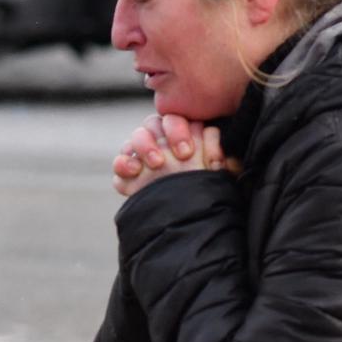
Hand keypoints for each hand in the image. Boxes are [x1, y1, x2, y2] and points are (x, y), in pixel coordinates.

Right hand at [111, 113, 230, 197]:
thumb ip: (219, 157)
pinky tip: (135, 171)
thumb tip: (221, 156)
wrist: (188, 221)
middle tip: (182, 155)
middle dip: (167, 136)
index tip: (188, 151)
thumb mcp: (218, 174)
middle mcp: (161, 142)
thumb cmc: (205, 191)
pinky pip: (120, 163)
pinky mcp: (127, 176)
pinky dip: (123, 164)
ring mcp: (142, 157)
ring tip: (157, 163)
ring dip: (145, 145)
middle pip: (155, 122)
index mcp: (181, 135)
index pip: (177, 119)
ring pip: (137, 136)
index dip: (181, 130)